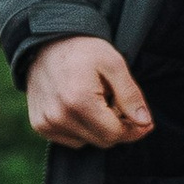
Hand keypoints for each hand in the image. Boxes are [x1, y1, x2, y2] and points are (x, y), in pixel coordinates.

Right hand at [26, 33, 153, 148]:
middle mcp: (58, 117)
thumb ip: (130, 95)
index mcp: (78, 101)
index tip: (144, 121)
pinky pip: (70, 139)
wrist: (46, 41)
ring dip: (98, 128)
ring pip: (86, 142)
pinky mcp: (39, 125)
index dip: (133, 129)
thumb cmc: (83, 49)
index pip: (114, 134)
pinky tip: (80, 107)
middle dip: (116, 127)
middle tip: (117, 103)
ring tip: (96, 101)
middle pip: (102, 141)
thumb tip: (144, 122)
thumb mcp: (114, 64)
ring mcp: (46, 123)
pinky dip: (80, 128)